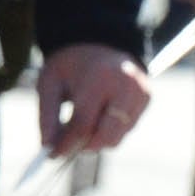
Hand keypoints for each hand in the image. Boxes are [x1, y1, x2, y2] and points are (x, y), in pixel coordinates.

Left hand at [37, 43, 151, 156]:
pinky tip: (100, 112)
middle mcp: (125, 86)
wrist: (101, 39)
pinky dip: (110, 129)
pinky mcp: (147, 98)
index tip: (52, 155)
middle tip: (67, 145)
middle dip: (84, 146)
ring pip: (117, 137)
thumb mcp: (50, 82)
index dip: (66, 144)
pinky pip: (126, 129)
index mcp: (99, 78)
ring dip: (96, 139)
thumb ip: (47, 115)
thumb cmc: (72, 63)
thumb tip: (47, 147)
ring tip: (83, 121)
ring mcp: (140, 93)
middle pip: (105, 137)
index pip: (83, 124)